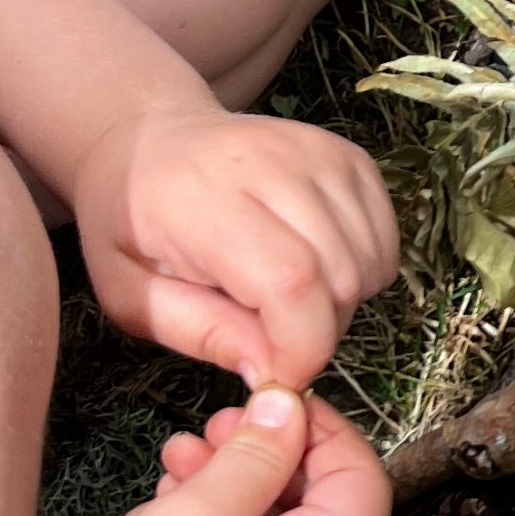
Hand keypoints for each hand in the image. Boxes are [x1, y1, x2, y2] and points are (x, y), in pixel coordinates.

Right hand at [38, 390, 388, 515]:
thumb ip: (254, 458)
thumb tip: (293, 407)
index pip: (364, 483)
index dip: (323, 429)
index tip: (269, 397)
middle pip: (333, 509)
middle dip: (277, 455)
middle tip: (215, 426)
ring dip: (246, 486)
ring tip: (182, 458)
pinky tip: (180, 503)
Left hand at [72, 102, 400, 391]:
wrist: (148, 141)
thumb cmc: (129, 224)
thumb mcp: (131, 295)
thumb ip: (198, 333)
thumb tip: (268, 372)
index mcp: (205, 200)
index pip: (291, 281)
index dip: (301, 347)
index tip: (279, 375)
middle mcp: (271, 164)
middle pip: (339, 277)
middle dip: (317, 332)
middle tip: (270, 334)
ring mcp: (319, 154)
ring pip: (370, 263)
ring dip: (341, 303)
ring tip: (287, 298)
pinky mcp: (349, 157)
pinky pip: (385, 241)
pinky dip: (361, 272)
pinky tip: (315, 268)